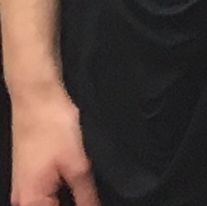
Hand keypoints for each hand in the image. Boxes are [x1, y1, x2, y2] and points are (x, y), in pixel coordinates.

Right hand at [10, 79, 100, 205]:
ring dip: (70, 200)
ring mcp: (24, 189)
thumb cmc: (53, 129)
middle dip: (76, 205)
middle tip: (93, 198)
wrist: (36, 99)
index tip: (96, 204)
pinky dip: (63, 194)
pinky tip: (80, 189)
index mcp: (30, 202)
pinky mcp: (30, 177)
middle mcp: (22, 200)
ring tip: (89, 194)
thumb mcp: (77, 165)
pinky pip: (47, 195)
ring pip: (50, 204)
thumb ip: (86, 195)